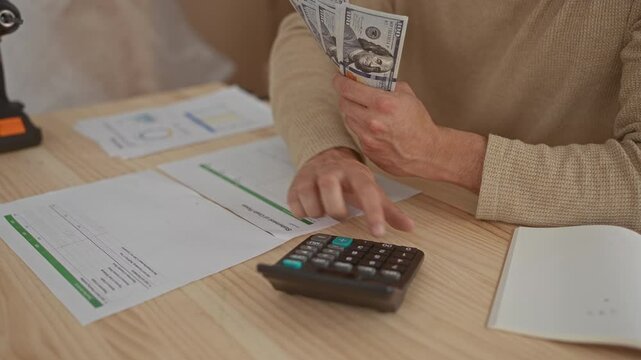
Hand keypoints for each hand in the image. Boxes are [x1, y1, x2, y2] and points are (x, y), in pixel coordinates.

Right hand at [287, 147, 414, 236]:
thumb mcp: (371, 190)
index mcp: (356, 172)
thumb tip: (410, 228)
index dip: (373, 213)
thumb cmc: (351, 179)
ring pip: (312, 203)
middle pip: (332, 196)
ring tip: (325, 206)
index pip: (366, 192)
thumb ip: (389, 211)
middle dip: (337, 211)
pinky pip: (296, 206)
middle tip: (340, 211)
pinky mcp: (295, 184)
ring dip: (319, 212)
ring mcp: (311, 176)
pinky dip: (304, 212)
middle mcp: (332, 171)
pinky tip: (312, 204)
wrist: (325, 156)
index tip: (378, 233)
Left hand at [333, 75, 486, 192]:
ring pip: (348, 119)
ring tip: (362, 108)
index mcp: (382, 103)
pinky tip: (370, 125)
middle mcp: (372, 121)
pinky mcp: (366, 149)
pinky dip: (359, 127)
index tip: (338, 79)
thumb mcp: (407, 96)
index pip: (349, 88)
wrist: (425, 152)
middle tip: (350, 92)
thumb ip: (387, 86)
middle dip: (345, 96)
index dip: (340, 82)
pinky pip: (356, 133)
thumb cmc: (418, 124)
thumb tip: (372, 79)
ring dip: (351, 111)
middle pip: (344, 104)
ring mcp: (367, 137)